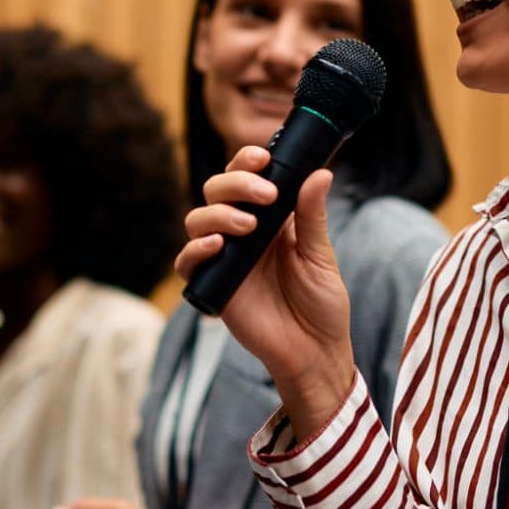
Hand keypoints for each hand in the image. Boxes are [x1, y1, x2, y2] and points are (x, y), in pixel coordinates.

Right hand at [174, 147, 355, 428]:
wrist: (314, 351)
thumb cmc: (321, 303)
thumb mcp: (320, 255)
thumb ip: (312, 215)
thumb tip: (320, 172)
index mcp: (270, 219)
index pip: (247, 177)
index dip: (247, 162)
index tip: (263, 157)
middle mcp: (242, 233)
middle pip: (216, 190)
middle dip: (235, 184)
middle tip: (265, 196)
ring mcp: (224, 258)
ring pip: (197, 219)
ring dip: (218, 214)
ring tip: (247, 227)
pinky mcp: (212, 286)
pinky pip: (187, 262)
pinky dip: (195, 250)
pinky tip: (217, 247)